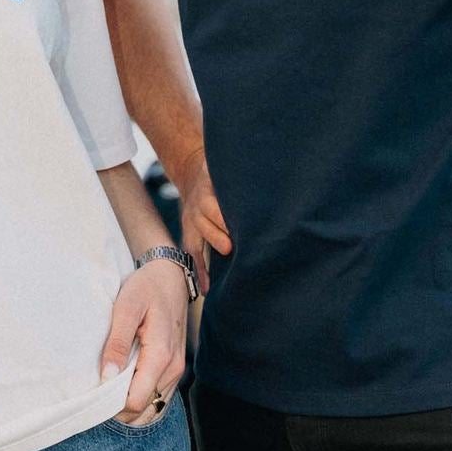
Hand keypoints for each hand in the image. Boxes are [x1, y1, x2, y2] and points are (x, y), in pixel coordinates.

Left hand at [100, 260, 186, 422]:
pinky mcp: (175, 369)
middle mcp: (173, 369)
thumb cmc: (146, 288)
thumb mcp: (126, 308)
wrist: (171, 277)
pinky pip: (158, 398)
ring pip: (152, 408)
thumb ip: (117, 343)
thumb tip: (108, 377)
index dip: (112, 405)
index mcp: (160, 356)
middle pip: (143, 410)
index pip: (135, 401)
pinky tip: (125, 383)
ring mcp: (177, 371)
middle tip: (98, 390)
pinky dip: (141, 398)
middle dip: (119, 408)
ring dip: (130, 405)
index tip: (94, 393)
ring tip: (110, 386)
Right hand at [175, 146, 230, 295]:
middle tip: (230, 247)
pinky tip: (206, 289)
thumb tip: (260, 161)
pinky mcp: (191, 235)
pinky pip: (193, 255)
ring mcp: (192, 222)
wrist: (194, 175)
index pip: (213, 205)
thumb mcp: (221, 165)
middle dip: (217, 236)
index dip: (222, 216)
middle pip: (204, 223)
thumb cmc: (218, 172)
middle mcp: (197, 208)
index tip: (236, 226)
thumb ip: (237, 166)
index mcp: (207, 191)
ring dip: (205, 260)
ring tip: (214, 279)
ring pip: (196, 241)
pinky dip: (199, 272)